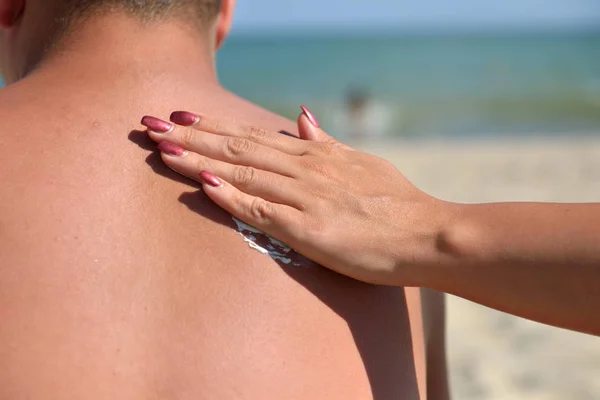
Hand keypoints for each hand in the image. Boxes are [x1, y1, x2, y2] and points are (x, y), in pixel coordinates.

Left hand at [140, 107, 456, 285]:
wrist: (426, 234)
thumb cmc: (397, 202)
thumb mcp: (361, 161)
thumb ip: (326, 141)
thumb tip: (302, 116)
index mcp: (316, 156)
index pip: (253, 136)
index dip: (213, 125)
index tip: (181, 116)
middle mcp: (306, 171)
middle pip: (239, 148)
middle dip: (192, 136)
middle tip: (151, 124)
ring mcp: (306, 198)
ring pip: (245, 174)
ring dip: (201, 161)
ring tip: (162, 149)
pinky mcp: (311, 230)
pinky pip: (264, 212)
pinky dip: (233, 197)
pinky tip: (204, 187)